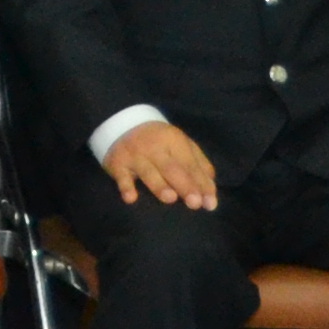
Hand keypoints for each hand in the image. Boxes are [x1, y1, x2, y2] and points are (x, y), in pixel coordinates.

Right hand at [103, 119, 217, 212]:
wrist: (123, 124)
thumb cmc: (160, 143)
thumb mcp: (182, 146)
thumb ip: (199, 166)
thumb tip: (210, 191)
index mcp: (174, 141)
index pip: (190, 165)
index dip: (201, 184)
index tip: (210, 204)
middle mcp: (154, 147)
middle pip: (171, 168)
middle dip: (184, 185)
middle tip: (195, 204)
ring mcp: (134, 155)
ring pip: (148, 172)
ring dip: (159, 185)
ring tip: (170, 198)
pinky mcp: (117, 163)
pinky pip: (122, 176)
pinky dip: (125, 187)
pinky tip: (131, 198)